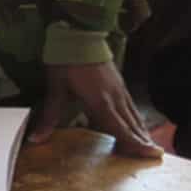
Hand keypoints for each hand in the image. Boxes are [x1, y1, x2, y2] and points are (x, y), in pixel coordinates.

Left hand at [30, 60, 161, 158]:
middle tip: (155, 157)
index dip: (134, 143)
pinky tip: (137, 123)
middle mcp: (114, 97)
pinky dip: (136, 118)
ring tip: (150, 146)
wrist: (78, 32)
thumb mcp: (56, 87)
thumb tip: (35, 138)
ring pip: (133, 115)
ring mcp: (118, 89)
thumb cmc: (66, 59)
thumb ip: (50, 115)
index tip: (150, 154)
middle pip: (131, 124)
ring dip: (141, 131)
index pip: (120, 128)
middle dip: (143, 141)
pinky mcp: (118, 82)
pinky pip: (130, 105)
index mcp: (100, 101)